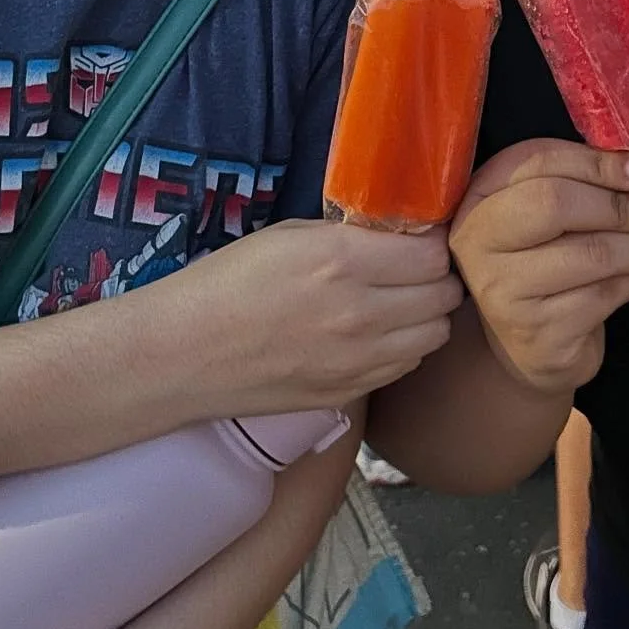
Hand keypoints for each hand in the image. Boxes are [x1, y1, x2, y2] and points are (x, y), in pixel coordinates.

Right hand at [177, 220, 461, 413]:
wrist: (184, 355)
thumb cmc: (227, 283)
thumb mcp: (288, 235)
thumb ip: (349, 236)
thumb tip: (394, 235)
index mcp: (343, 262)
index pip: (433, 254)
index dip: (430, 242)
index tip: (416, 239)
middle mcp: (361, 313)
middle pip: (444, 294)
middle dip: (436, 277)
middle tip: (413, 270)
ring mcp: (359, 360)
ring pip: (436, 334)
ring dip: (427, 314)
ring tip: (399, 303)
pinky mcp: (351, 393)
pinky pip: (405, 365)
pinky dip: (404, 346)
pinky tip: (375, 334)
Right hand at [450, 140, 628, 392]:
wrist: (529, 344)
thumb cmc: (543, 262)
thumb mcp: (548, 212)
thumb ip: (581, 182)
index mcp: (479, 197)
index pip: (536, 162)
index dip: (597, 163)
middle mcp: (478, 242)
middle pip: (556, 204)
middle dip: (621, 205)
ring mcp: (504, 291)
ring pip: (592, 254)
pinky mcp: (539, 333)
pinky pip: (606, 294)